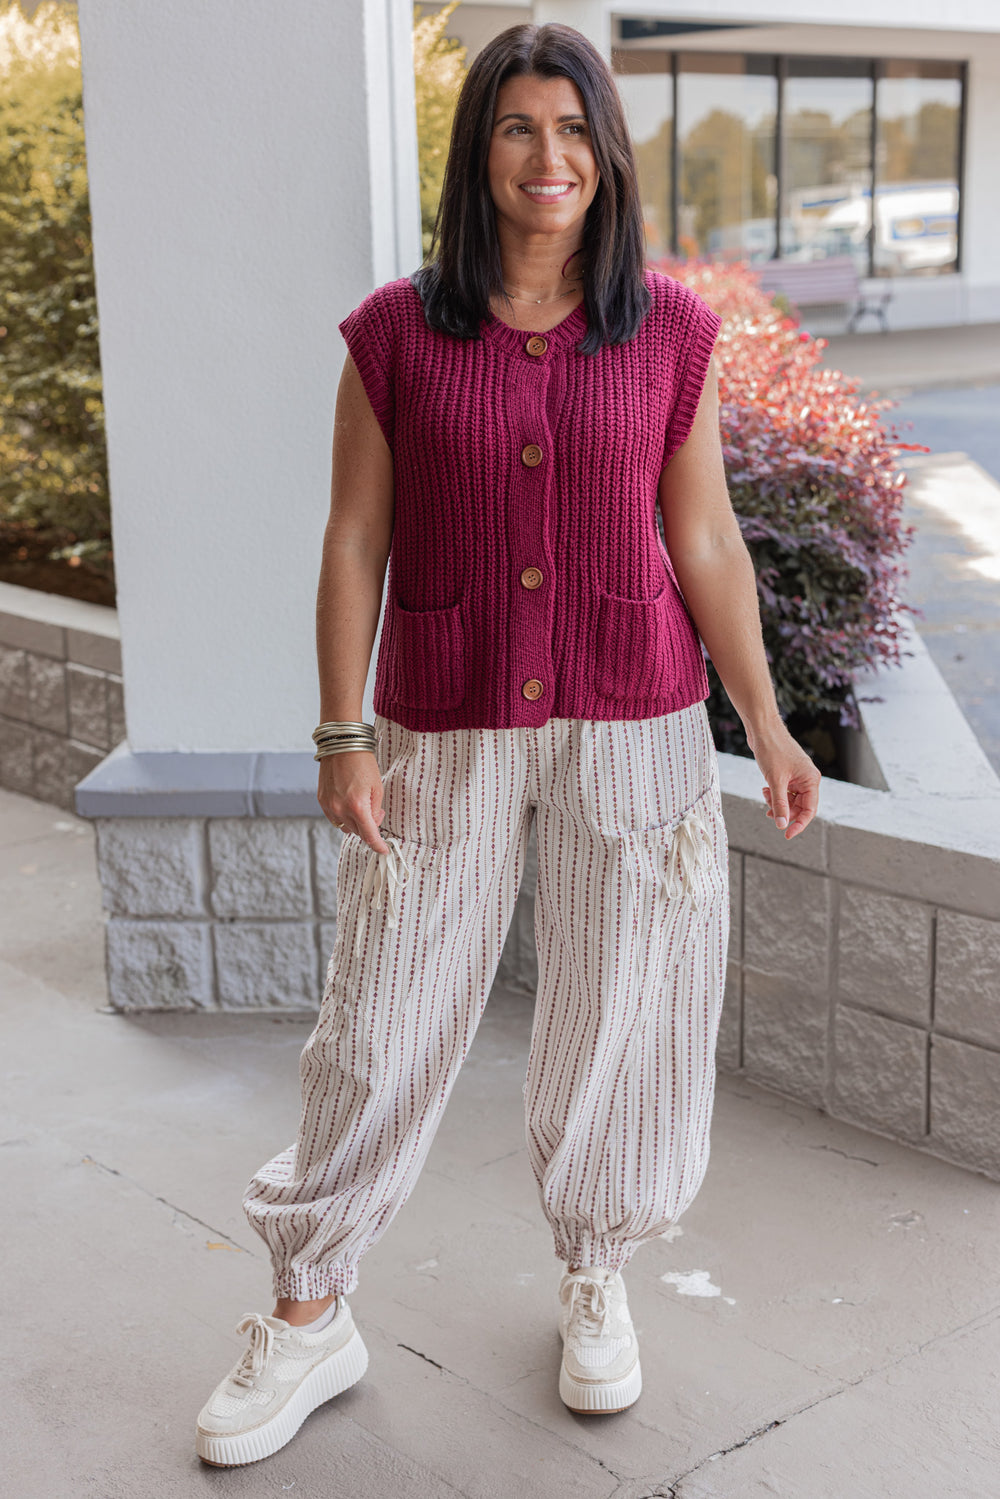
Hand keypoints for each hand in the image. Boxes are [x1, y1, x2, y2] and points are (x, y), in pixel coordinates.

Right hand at [317, 751, 389, 852]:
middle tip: (375, 811)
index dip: (378, 845)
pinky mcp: (321, 801)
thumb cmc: (362, 763)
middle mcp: (340, 810)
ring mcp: (329, 806)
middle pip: (358, 832)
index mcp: (358, 807)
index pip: (369, 835)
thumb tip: (373, 823)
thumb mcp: (377, 788)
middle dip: (368, 826)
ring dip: (355, 822)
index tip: (383, 850)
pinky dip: (344, 815)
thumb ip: (376, 810)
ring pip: (345, 827)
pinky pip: (335, 817)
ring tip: (361, 805)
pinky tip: (349, 801)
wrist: (341, 746)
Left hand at [746, 722, 820, 839]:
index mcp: (811, 780)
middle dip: (784, 811)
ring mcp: (797, 777)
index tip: (787, 834)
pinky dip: (774, 794)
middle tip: (769, 813)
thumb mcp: (775, 781)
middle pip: (799, 806)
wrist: (763, 729)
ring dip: (777, 802)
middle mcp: (807, 779)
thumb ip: (779, 804)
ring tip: (765, 795)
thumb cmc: (772, 750)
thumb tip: (782, 824)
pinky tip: (764, 789)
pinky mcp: (787, 774)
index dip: (799, 824)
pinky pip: (784, 791)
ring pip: (790, 800)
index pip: (810, 810)